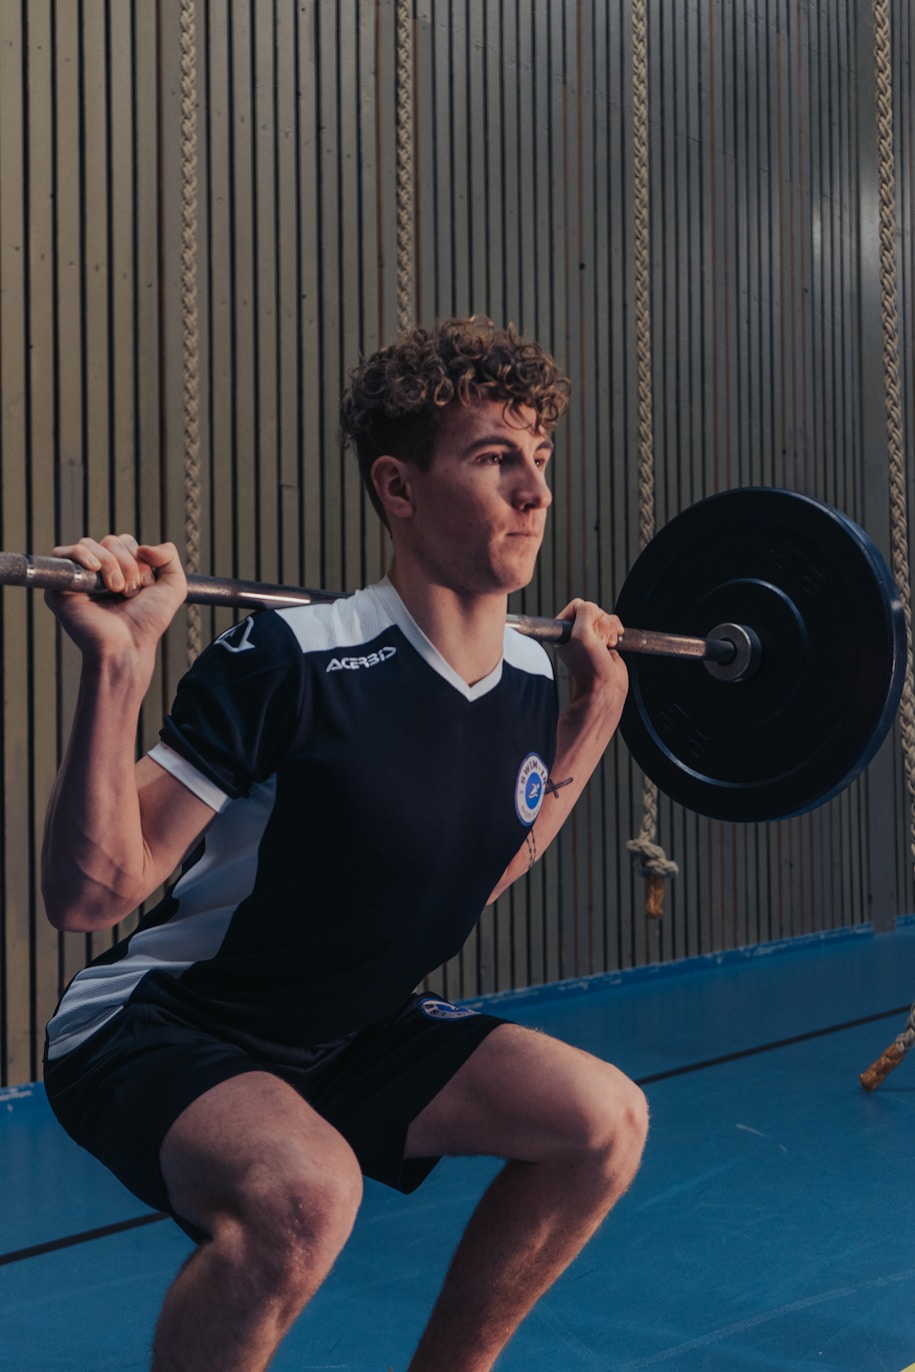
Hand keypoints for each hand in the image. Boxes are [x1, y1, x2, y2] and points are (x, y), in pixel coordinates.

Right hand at [45, 534, 186, 661]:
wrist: (128, 645)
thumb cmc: (147, 622)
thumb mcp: (173, 586)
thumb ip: (170, 556)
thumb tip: (144, 546)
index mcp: (120, 570)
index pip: (125, 542)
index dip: (139, 558)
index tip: (145, 585)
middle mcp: (98, 572)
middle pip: (110, 541)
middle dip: (127, 562)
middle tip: (130, 591)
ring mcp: (79, 578)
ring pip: (89, 544)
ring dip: (110, 563)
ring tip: (116, 589)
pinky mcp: (60, 587)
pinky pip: (63, 553)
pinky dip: (82, 555)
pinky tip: (94, 568)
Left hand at [554, 598, 628, 703]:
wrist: (606, 686)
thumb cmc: (591, 667)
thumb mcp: (582, 635)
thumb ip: (585, 613)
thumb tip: (594, 608)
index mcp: (562, 630)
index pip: (577, 605)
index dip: (588, 615)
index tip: (588, 632)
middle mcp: (574, 632)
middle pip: (593, 610)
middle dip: (601, 624)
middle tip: (598, 641)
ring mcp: (589, 635)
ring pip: (604, 616)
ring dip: (609, 628)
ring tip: (605, 644)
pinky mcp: (603, 639)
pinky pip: (612, 623)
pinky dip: (616, 630)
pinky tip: (612, 643)